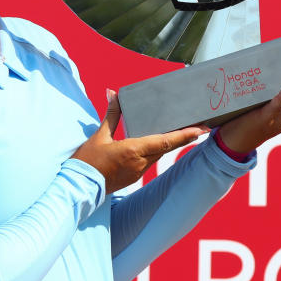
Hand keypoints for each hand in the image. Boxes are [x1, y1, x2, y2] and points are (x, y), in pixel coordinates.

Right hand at [71, 89, 207, 193]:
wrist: (79, 186)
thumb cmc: (88, 161)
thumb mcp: (99, 135)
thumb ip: (111, 115)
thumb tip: (113, 94)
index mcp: (133, 150)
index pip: (165, 141)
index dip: (185, 135)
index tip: (201, 129)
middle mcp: (140, 163)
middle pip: (166, 148)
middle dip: (183, 137)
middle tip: (198, 127)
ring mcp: (138, 172)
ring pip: (159, 155)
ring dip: (170, 144)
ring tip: (181, 133)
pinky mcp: (133, 177)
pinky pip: (149, 162)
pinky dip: (156, 152)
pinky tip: (157, 145)